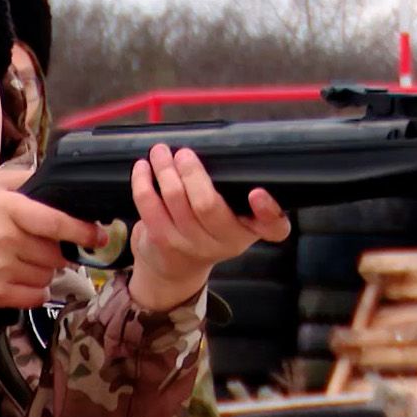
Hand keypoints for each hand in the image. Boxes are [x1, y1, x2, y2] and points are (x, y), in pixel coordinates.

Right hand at [0, 168, 109, 308]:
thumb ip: (22, 179)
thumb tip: (58, 181)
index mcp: (6, 207)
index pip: (57, 222)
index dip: (83, 231)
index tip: (98, 236)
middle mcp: (6, 238)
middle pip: (56, 253)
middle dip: (56, 252)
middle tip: (38, 248)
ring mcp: (0, 268)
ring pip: (48, 276)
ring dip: (44, 272)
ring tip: (21, 262)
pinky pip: (36, 297)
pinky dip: (36, 292)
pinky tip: (20, 281)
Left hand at [128, 144, 290, 310]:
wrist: (176, 270)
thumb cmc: (207, 231)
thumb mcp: (233, 219)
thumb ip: (236, 192)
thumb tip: (222, 146)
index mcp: (249, 231)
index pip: (274, 228)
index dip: (268, 210)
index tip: (257, 193)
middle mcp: (224, 242)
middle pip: (207, 205)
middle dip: (191, 171)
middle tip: (184, 153)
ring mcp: (191, 244)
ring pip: (175, 199)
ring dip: (164, 169)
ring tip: (161, 152)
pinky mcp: (162, 241)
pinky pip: (148, 205)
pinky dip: (142, 181)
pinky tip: (143, 168)